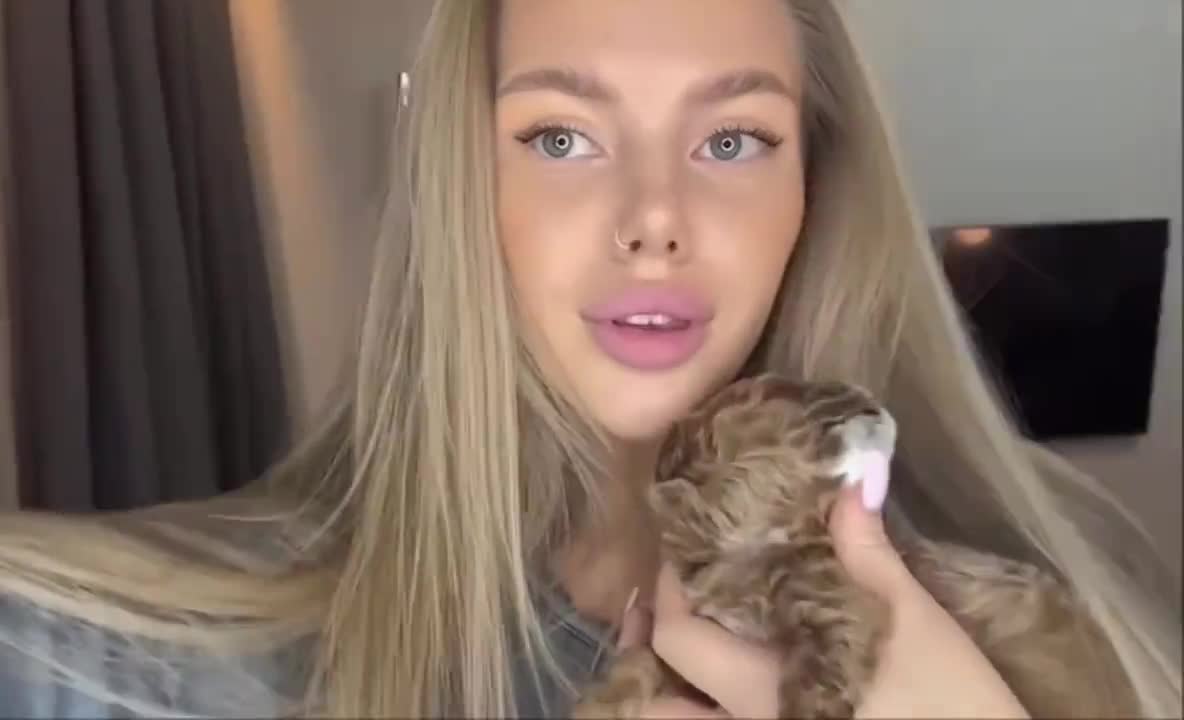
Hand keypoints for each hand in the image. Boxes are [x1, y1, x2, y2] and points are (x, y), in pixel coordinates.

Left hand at [620, 477, 1030, 717]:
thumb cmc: (950, 703)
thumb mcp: (913, 622)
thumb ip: (868, 553)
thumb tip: (852, 480)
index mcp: (763, 686)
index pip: (679, 634)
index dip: (669, 586)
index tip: (685, 547)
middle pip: (664, 684)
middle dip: (666, 629)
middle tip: (688, 584)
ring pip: (684, 719)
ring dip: (676, 684)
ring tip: (694, 637)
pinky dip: (712, 702)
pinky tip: (739, 670)